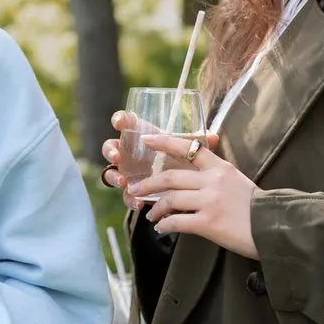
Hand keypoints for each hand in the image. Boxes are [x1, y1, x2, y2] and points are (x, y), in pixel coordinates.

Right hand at [100, 112, 220, 211]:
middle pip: (111, 146)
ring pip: (112, 172)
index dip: (120, 120)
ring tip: (123, 182)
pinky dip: (130, 199)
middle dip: (111, 150)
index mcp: (142, 137)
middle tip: (118, 156)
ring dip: (114, 176)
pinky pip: (125, 195)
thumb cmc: (183, 162)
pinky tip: (139, 203)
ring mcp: (128, 172)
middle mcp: (131, 153)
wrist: (183, 187)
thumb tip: (213, 137)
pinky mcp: (132, 190)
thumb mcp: (189, 152)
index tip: (120, 123)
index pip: (126, 124)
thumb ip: (198, 145)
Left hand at [132, 133, 259, 259]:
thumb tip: (192, 178)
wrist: (274, 227)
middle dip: (148, 184)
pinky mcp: (209, 223)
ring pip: (170, 199)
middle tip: (134, 189)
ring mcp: (210, 202)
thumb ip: (215, 175)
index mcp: (220, 167)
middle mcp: (213, 181)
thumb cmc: (256, 207)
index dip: (164, 142)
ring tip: (150, 216)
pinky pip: (177, 222)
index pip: (188, 148)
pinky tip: (162, 229)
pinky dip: (165, 226)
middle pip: (170, 177)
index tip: (146, 140)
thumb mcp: (236, 181)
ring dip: (155, 208)